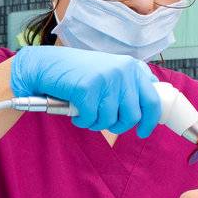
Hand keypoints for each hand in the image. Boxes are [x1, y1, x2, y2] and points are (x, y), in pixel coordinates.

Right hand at [9, 45, 162, 136]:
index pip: (153, 100)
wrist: (45, 66)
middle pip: (133, 115)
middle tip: (105, 124)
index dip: (149, 121)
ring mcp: (106, 80)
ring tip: (86, 113)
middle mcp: (123, 71)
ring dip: (96, 123)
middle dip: (118, 126)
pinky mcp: (88, 89)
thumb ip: (128, 85)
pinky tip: (75, 112)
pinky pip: (92, 119)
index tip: (142, 131)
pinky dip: (82, 121)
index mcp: (132, 67)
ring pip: (111, 120)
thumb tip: (144, 108)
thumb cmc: (76, 73)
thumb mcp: (109, 72)